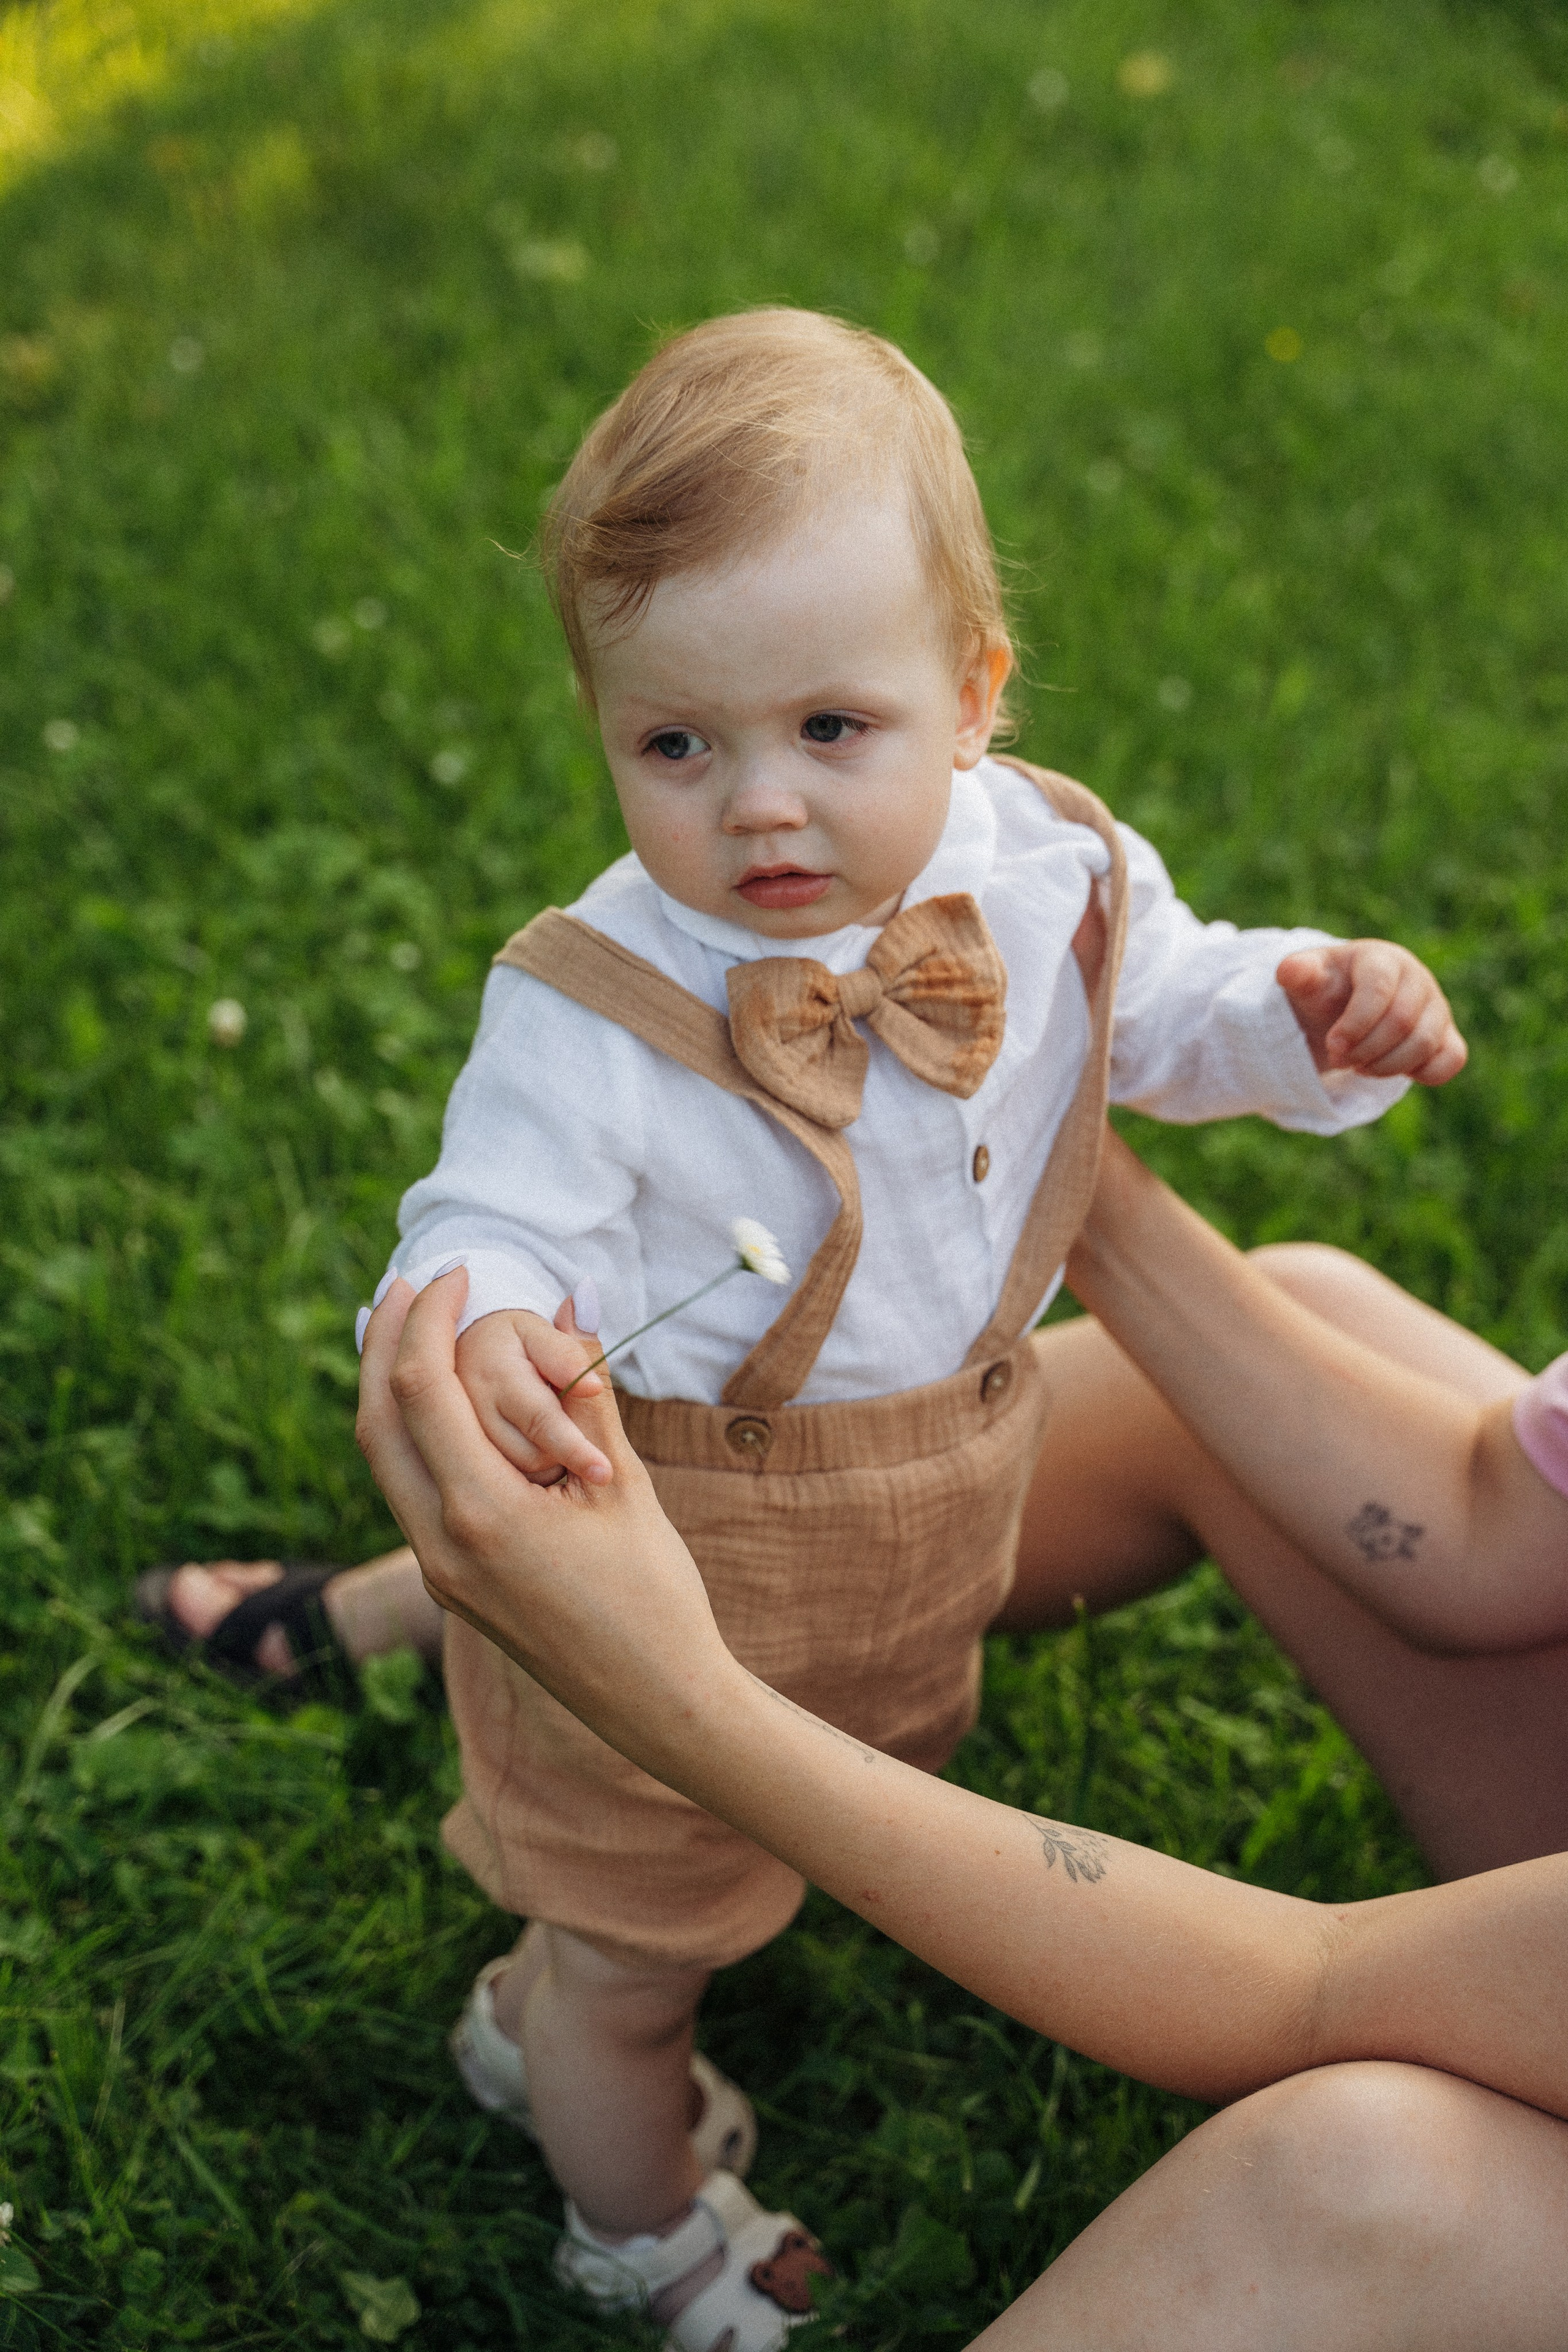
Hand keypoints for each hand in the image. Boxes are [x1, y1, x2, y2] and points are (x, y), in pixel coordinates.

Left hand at [356, 1269, 726, 1773]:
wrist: (653, 1702)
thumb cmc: (654, 1595)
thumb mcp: (625, 1485)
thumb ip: (587, 1391)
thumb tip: (571, 1300)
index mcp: (481, 1515)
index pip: (423, 1388)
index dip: (430, 1317)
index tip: (459, 1271)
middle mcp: (439, 1545)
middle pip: (377, 1422)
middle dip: (385, 1343)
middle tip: (411, 1283)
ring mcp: (437, 1570)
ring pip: (383, 1461)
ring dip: (386, 1388)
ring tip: (405, 1328)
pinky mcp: (449, 1582)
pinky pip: (409, 1490)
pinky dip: (410, 1433)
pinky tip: (435, 1402)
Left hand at [1276, 941, 1466, 1085]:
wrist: (1342, 1006)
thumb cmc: (1326, 990)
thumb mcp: (1307, 980)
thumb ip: (1298, 974)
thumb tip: (1289, 971)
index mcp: (1383, 958)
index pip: (1378, 989)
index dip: (1354, 1024)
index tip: (1333, 1046)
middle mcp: (1417, 978)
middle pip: (1402, 1022)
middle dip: (1365, 1050)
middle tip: (1339, 1059)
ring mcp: (1437, 1007)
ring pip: (1425, 1044)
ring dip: (1385, 1066)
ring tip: (1359, 1065)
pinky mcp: (1448, 1035)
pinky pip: (1452, 1060)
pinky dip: (1422, 1073)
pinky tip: (1389, 1070)